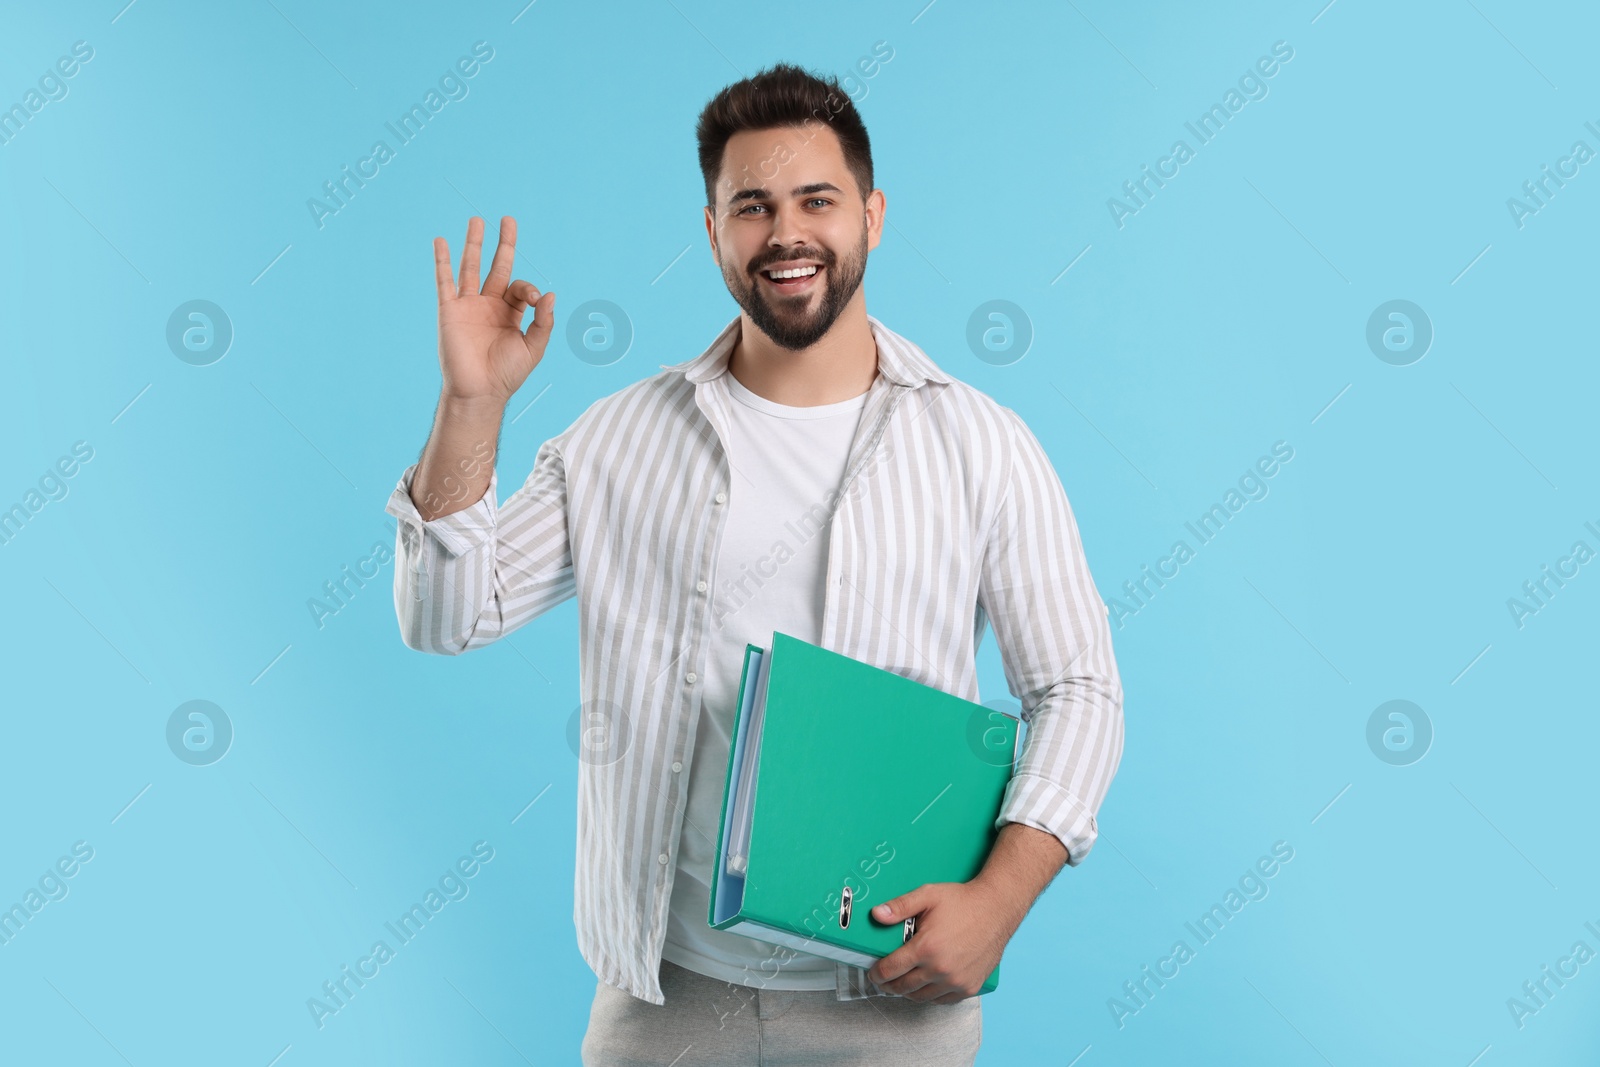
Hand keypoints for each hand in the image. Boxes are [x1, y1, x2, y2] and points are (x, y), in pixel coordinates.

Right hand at [434, 215, 554, 403]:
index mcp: (510, 313)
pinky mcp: (450, 310)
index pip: (520, 288)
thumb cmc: (507, 374)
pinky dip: (442, 261)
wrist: (480, 391)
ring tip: (477, 220)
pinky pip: (445, 281)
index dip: (530, 289)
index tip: (537, 301)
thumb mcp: (534, 348)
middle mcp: (489, 305)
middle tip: (508, 219)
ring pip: (471, 267)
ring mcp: (468, 306)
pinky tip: (441, 241)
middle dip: (503, 244)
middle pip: (497, 267)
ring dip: (474, 244)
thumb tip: (552, 294)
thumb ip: (544, 322)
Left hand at [865, 880, 1016, 1003]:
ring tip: (903, 982)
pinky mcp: (969, 987)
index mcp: (926, 948)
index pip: (891, 969)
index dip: (877, 973)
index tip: (874, 973)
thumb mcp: (928, 895)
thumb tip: (876, 914)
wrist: (997, 908)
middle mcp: (940, 969)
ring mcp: (956, 981)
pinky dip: (931, 995)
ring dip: (909, 991)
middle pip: (904, 987)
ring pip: (921, 997)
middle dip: (890, 984)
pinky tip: (926, 985)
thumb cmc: (963, 901)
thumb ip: (900, 906)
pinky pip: (942, 1000)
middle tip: (884, 980)